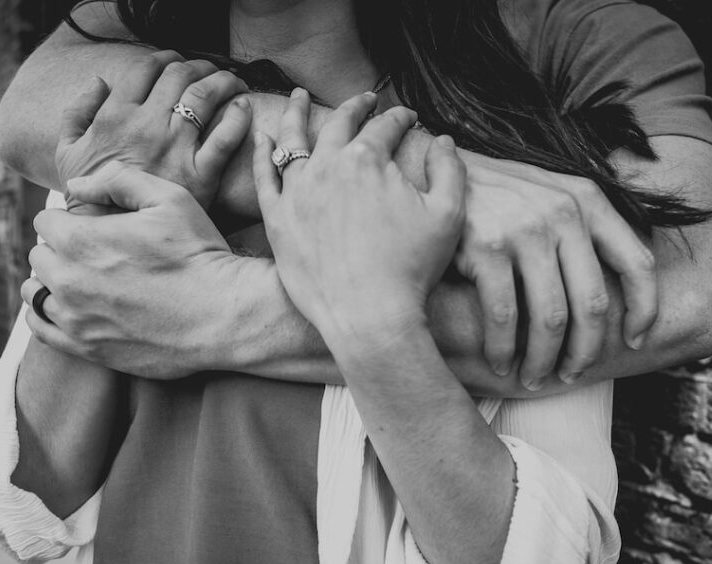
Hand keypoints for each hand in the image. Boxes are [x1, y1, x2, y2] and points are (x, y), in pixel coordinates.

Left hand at [21, 162, 238, 377]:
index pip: (46, 221)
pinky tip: (67, 307)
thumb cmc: (199, 253)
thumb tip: (75, 186)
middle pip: (40, 256)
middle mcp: (68, 280)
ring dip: (53, 281)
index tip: (93, 225)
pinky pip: (41, 329)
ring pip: (36, 292)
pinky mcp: (86, 348)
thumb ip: (117, 181)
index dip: (70, 218)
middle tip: (94, 253)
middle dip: (61, 249)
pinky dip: (46, 315)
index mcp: (80, 239)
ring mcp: (74, 318)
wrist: (224, 315)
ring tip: (82, 280)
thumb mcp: (169, 198)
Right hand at [54, 52, 251, 208]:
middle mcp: (147, 126)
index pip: (145, 69)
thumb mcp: (67, 154)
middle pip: (179, 75)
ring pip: (205, 95)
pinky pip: (226, 137)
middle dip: (197, 65)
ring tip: (230, 81)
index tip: (175, 62)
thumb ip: (76, 113)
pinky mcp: (201, 175)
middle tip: (207, 70)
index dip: (164, 58)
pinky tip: (243, 107)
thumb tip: (98, 82)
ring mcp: (176, 148)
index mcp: (115, 117)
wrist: (113, 242)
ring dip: (221, 79)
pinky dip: (239, 116)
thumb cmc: (90, 201)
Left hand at [252, 89, 466, 349]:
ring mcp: (297, 192)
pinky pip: (265, 178)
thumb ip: (449, 169)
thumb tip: (443, 139)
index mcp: (369, 160)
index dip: (400, 119)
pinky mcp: (277, 220)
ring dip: (299, 114)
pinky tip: (262, 138)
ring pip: (293, 140)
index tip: (408, 118)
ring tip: (300, 97)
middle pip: (340, 124)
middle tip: (364, 100)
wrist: (369, 316)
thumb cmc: (412, 269)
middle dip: (355, 107)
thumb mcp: (448, 215)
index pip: (385, 127)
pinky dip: (262, 154)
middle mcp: (328, 167)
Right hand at [455, 153, 656, 388]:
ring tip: (534, 378)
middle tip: (571, 375)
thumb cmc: (495, 196)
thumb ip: (583, 228)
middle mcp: (563, 213)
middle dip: (584, 352)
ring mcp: (525, 230)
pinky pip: (505, 317)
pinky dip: (503, 350)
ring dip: (543, 360)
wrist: (434, 175)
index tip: (633, 342)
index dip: (644, 310)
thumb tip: (619, 286)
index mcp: (588, 201)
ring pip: (549, 318)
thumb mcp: (549, 195)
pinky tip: (500, 364)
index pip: (637, 262)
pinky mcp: (487, 247)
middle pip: (592, 304)